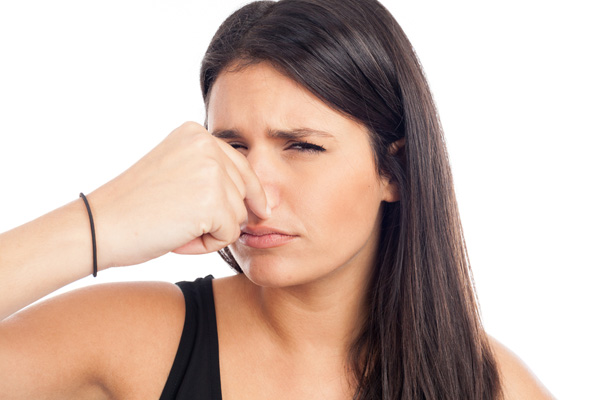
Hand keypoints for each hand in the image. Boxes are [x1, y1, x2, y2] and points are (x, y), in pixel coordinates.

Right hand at [88, 121, 268, 268]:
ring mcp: (211, 171)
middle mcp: (206, 145)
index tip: (260, 210)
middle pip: (245, 190)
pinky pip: (229, 235)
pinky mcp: (213, 201)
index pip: (241, 166)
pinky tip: (178, 239)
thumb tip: (262, 198)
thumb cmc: (133, 207)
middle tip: (185, 223)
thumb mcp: (175, 171)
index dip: (251, 193)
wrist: (100, 226)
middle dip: (225, 215)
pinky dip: (207, 246)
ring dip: (212, 231)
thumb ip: (209, 172)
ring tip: (175, 228)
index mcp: (196, 133)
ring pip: (239, 215)